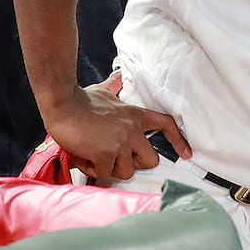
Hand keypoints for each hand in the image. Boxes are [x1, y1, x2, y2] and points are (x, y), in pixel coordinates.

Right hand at [42, 74, 190, 181]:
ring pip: (127, 171)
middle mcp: (133, 130)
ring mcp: (120, 143)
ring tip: (96, 157)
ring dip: (111, 169)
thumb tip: (118, 76)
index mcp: (135, 115)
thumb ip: (115, 87)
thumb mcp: (104, 90)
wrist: (63, 103)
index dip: (178, 141)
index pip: (166, 125)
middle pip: (151, 161)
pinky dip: (94, 170)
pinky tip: (84, 158)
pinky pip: (105, 173)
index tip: (186, 154)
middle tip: (118, 160)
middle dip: (135, 165)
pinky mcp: (106, 154)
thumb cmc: (81, 99)